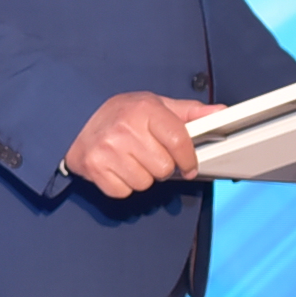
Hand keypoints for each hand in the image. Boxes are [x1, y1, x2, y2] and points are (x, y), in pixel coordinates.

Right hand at [62, 92, 213, 197]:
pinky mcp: (95, 168)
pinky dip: (124, 185)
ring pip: (145, 183)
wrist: (75, 120)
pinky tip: (117, 168)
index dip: (188, 158)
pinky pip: (124, 191)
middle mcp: (125, 128)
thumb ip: (189, 113)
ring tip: (131, 160)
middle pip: (164, 168)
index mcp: (145, 109)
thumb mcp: (155, 105)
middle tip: (148, 154)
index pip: (179, 141)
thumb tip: (220, 113)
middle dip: (161, 166)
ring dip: (142, 177)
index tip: (189, 165)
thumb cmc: (121, 114)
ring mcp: (108, 150)